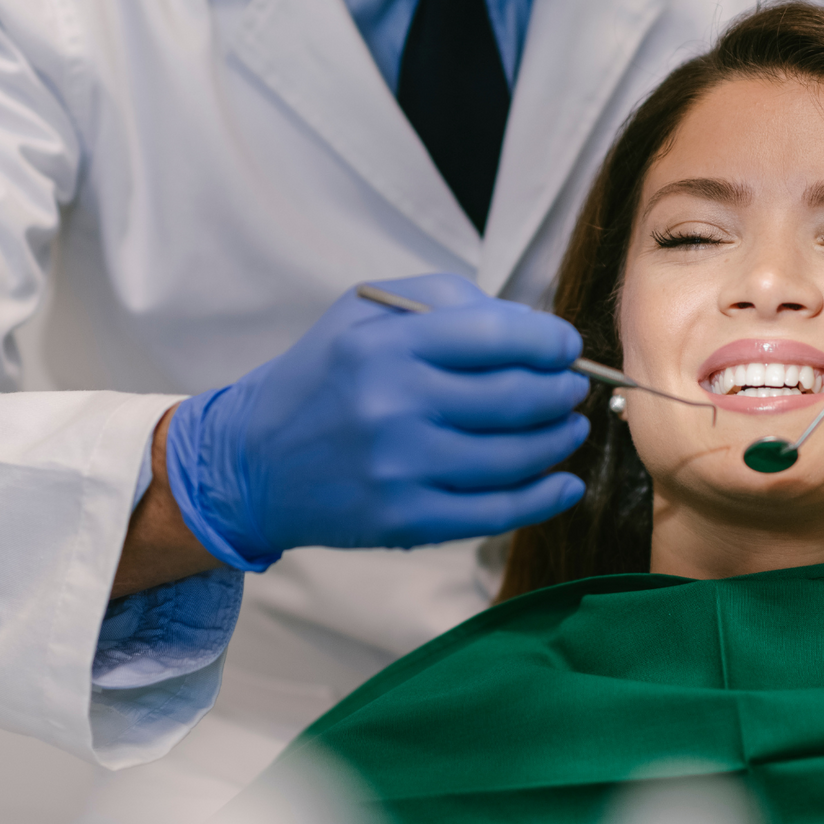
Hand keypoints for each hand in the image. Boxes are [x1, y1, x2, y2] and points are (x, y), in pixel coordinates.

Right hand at [165, 274, 589, 569]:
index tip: (565, 347)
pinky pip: (498, 512)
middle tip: (571, 389)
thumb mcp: (363, 314)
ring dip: (559, 440)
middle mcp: (394, 406)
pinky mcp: (405, 521)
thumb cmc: (322, 378)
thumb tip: (531, 328)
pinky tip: (564, 483)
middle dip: (561, 391)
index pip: (498, 336)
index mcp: (386, 345)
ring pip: (516, 456)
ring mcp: (401, 469)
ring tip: (567, 428)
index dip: (550, 342)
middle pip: (518, 397)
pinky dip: (545, 498)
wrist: (251, 463)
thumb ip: (446, 302)